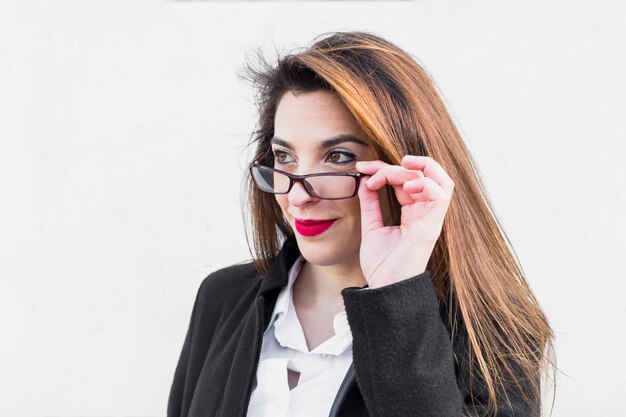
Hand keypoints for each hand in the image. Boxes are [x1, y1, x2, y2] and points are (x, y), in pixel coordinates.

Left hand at [355, 155, 454, 288]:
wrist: (383, 288)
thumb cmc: (382, 265)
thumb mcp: (371, 227)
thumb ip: (371, 204)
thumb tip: (364, 181)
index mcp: (413, 214)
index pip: (406, 180)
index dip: (385, 169)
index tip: (362, 169)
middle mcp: (424, 214)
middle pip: (422, 175)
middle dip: (394, 165)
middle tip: (369, 168)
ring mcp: (430, 219)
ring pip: (439, 179)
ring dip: (419, 167)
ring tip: (391, 171)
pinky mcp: (432, 226)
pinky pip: (442, 195)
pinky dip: (425, 183)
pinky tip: (404, 187)